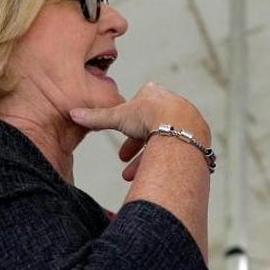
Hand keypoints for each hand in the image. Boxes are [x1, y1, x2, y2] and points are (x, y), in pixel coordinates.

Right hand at [70, 82, 209, 179]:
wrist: (181, 128)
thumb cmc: (149, 117)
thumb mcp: (118, 117)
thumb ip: (96, 117)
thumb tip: (73, 113)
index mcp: (153, 93)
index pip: (136, 107)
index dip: (125, 125)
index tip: (117, 136)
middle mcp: (171, 103)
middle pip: (149, 126)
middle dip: (134, 145)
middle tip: (122, 159)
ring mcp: (185, 119)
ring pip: (162, 139)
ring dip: (146, 158)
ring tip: (131, 175)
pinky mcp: (196, 136)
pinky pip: (176, 149)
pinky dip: (164, 160)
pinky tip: (155, 174)